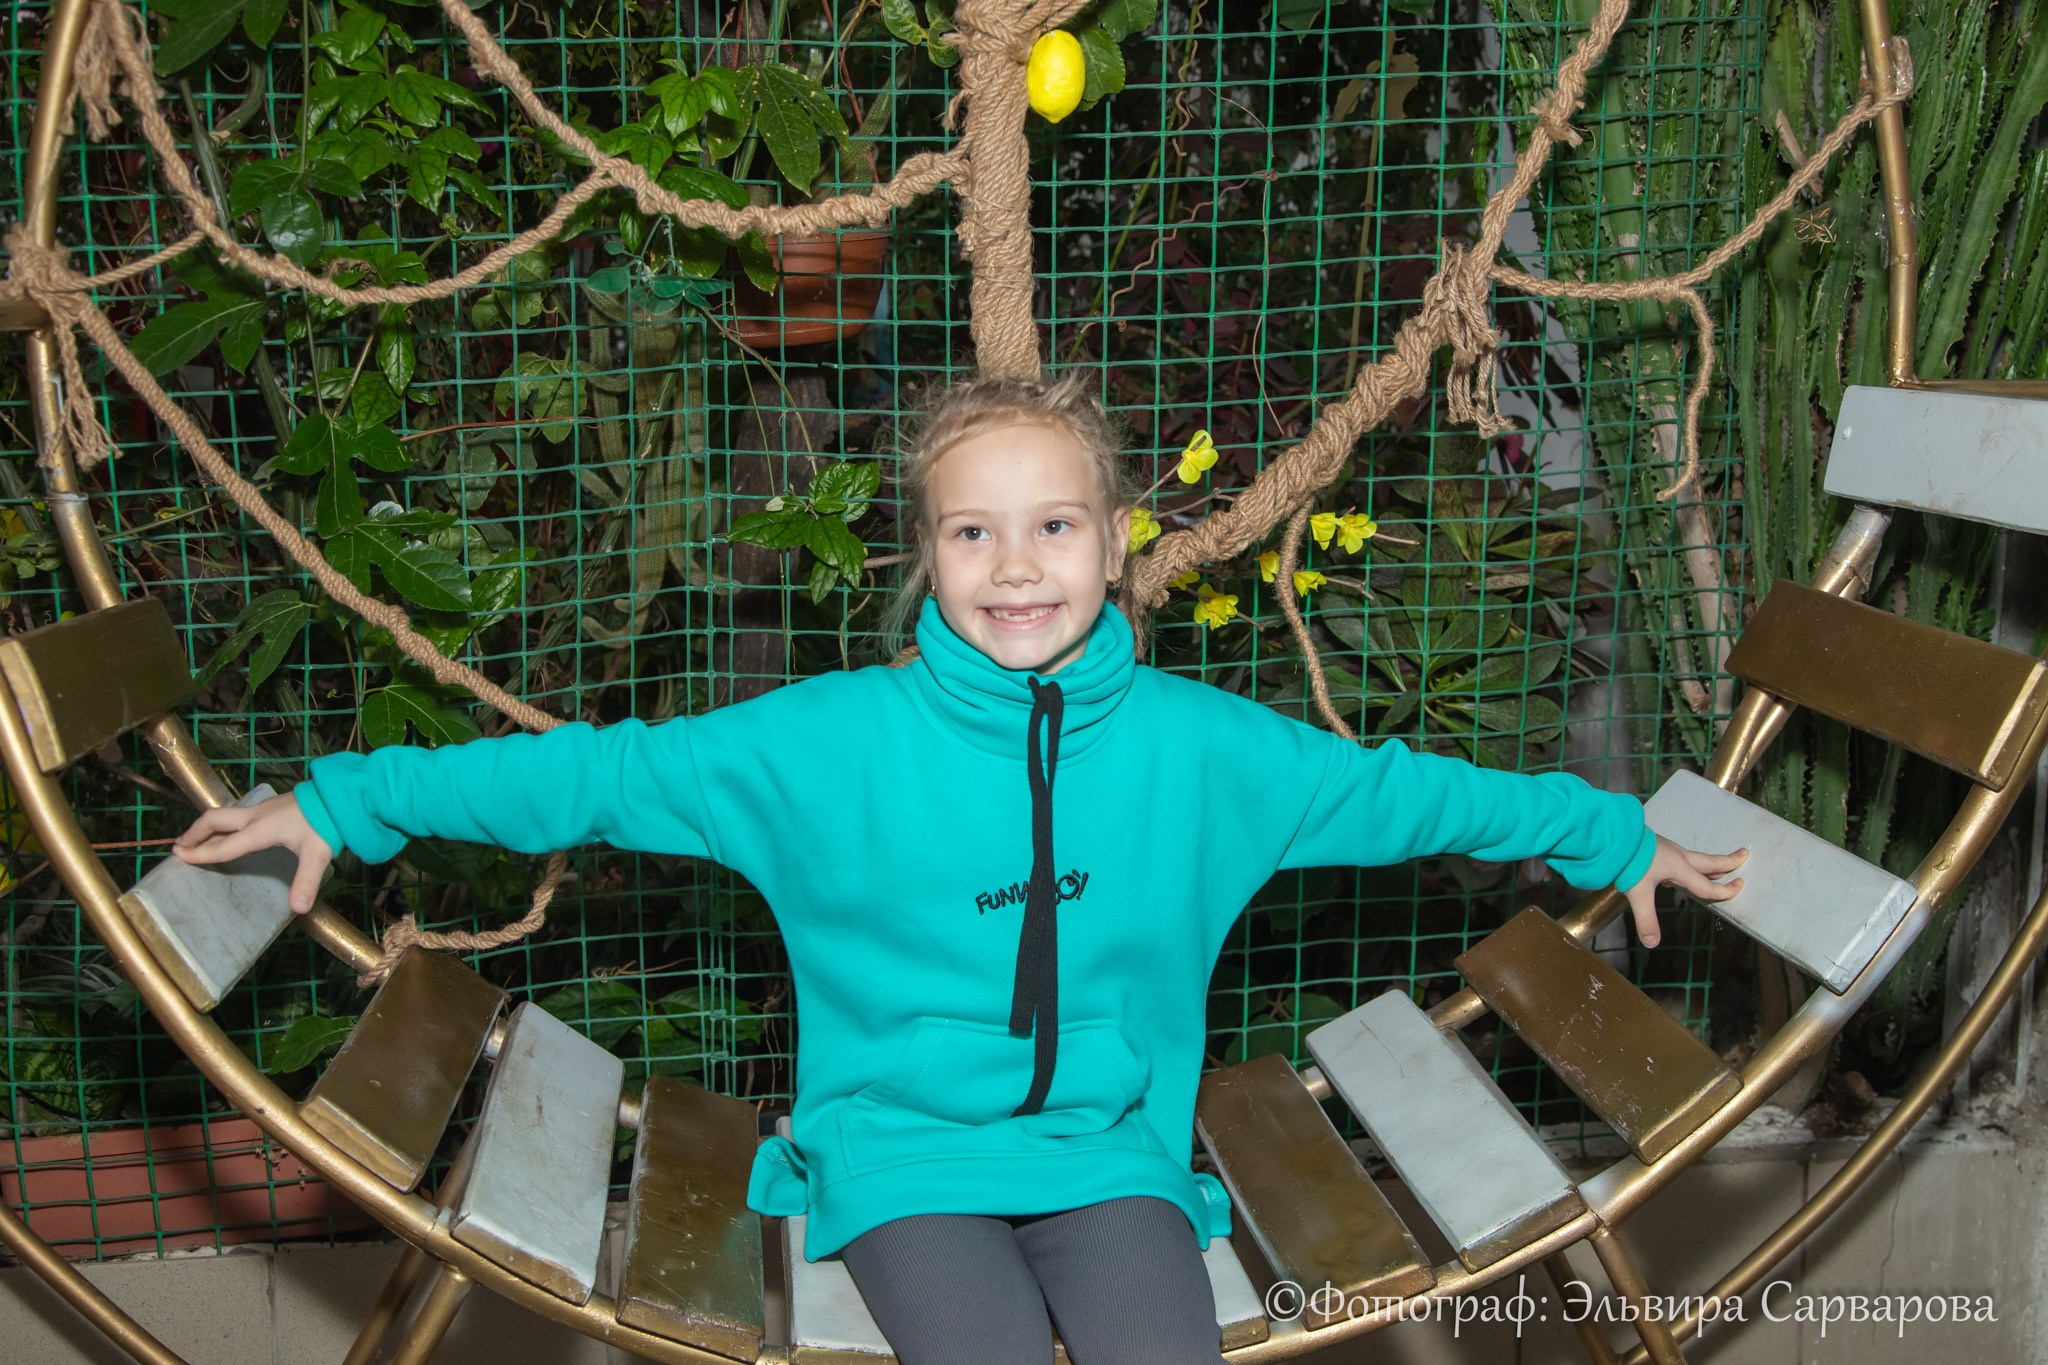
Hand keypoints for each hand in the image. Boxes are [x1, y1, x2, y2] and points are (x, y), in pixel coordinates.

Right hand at [173, 790, 331, 914]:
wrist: (342, 797)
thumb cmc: (327, 824)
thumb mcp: (318, 855)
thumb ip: (306, 882)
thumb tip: (299, 908)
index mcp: (261, 829)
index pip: (224, 845)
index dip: (202, 853)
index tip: (180, 858)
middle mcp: (256, 815)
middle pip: (215, 820)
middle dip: (194, 833)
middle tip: (178, 847)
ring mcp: (263, 807)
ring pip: (225, 814)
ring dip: (207, 826)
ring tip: (195, 838)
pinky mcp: (272, 804)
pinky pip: (238, 813)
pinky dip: (223, 822)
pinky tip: (229, 829)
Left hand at [1621, 835, 1746, 948]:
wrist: (1612, 836)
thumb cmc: (1628, 862)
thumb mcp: (1637, 893)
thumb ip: (1646, 919)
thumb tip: (1652, 944)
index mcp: (1679, 868)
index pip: (1706, 885)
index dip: (1722, 890)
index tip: (1739, 888)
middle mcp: (1678, 856)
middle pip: (1708, 861)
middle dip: (1727, 861)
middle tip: (1745, 855)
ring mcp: (1667, 849)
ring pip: (1695, 857)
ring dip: (1710, 862)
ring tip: (1719, 866)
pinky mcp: (1657, 845)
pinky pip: (1681, 856)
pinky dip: (1690, 862)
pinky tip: (1682, 868)